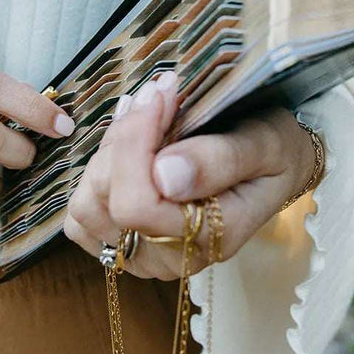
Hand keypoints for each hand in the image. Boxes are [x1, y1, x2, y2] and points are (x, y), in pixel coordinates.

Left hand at [64, 71, 319, 278]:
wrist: (273, 166)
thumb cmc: (272, 152)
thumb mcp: (264, 145)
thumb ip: (220, 160)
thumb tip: (165, 175)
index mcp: (211, 238)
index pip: (138, 205)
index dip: (136, 144)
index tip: (161, 95)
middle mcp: (171, 258)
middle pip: (107, 203)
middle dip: (124, 139)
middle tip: (157, 95)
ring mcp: (140, 255)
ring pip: (87, 206)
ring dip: (108, 152)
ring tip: (144, 115)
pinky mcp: (118, 243)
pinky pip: (80, 214)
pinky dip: (95, 172)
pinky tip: (126, 143)